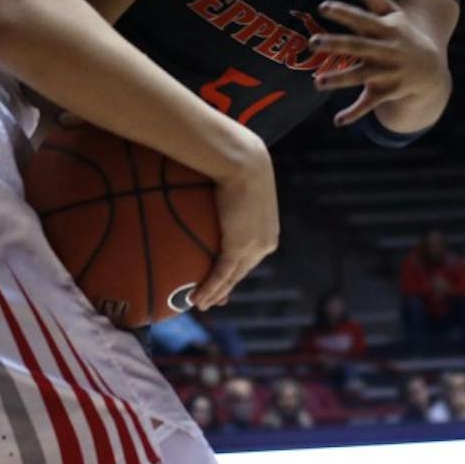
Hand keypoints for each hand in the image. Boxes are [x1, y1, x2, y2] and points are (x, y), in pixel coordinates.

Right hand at [194, 135, 277, 311]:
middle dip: (227, 287)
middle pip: (243, 271)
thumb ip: (226, 190)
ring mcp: (253, 246)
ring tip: (200, 303)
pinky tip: (197, 298)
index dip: (236, 270)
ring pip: (233, 278)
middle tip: (212, 298)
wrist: (243, 160)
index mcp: (267, 228)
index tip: (225, 280)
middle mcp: (265, 242)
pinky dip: (210, 288)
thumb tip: (206, 182)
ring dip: (215, 293)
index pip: (251, 255)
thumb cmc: (236, 160)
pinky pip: (222, 274)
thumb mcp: (236, 180)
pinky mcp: (239, 246)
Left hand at [309, 0, 446, 126]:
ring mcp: (386, 73)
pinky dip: (355, 113)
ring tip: (317, 82)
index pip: (362, 19)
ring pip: (361, 76)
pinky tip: (338, 121)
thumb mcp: (394, 16)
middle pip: (357, 46)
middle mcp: (385, 51)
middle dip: (335, 44)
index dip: (344, 12)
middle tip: (312, 41)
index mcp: (385, 30)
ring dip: (339, 79)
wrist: (432, 72)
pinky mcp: (386, 92)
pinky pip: (369, 103)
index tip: (323, 6)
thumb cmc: (405, 37)